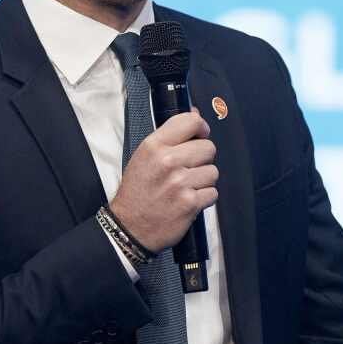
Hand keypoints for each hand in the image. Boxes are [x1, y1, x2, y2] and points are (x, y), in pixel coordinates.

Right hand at [110, 109, 217, 252]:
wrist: (130, 227)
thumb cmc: (137, 192)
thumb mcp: (144, 157)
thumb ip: (169, 137)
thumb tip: (196, 116)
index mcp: (154, 146)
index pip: (190, 121)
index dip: (201, 127)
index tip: (200, 135)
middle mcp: (168, 161)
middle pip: (208, 147)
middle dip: (202, 158)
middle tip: (188, 169)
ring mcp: (180, 183)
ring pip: (213, 171)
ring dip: (203, 180)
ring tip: (186, 187)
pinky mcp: (191, 203)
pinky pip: (213, 193)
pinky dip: (204, 198)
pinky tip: (188, 200)